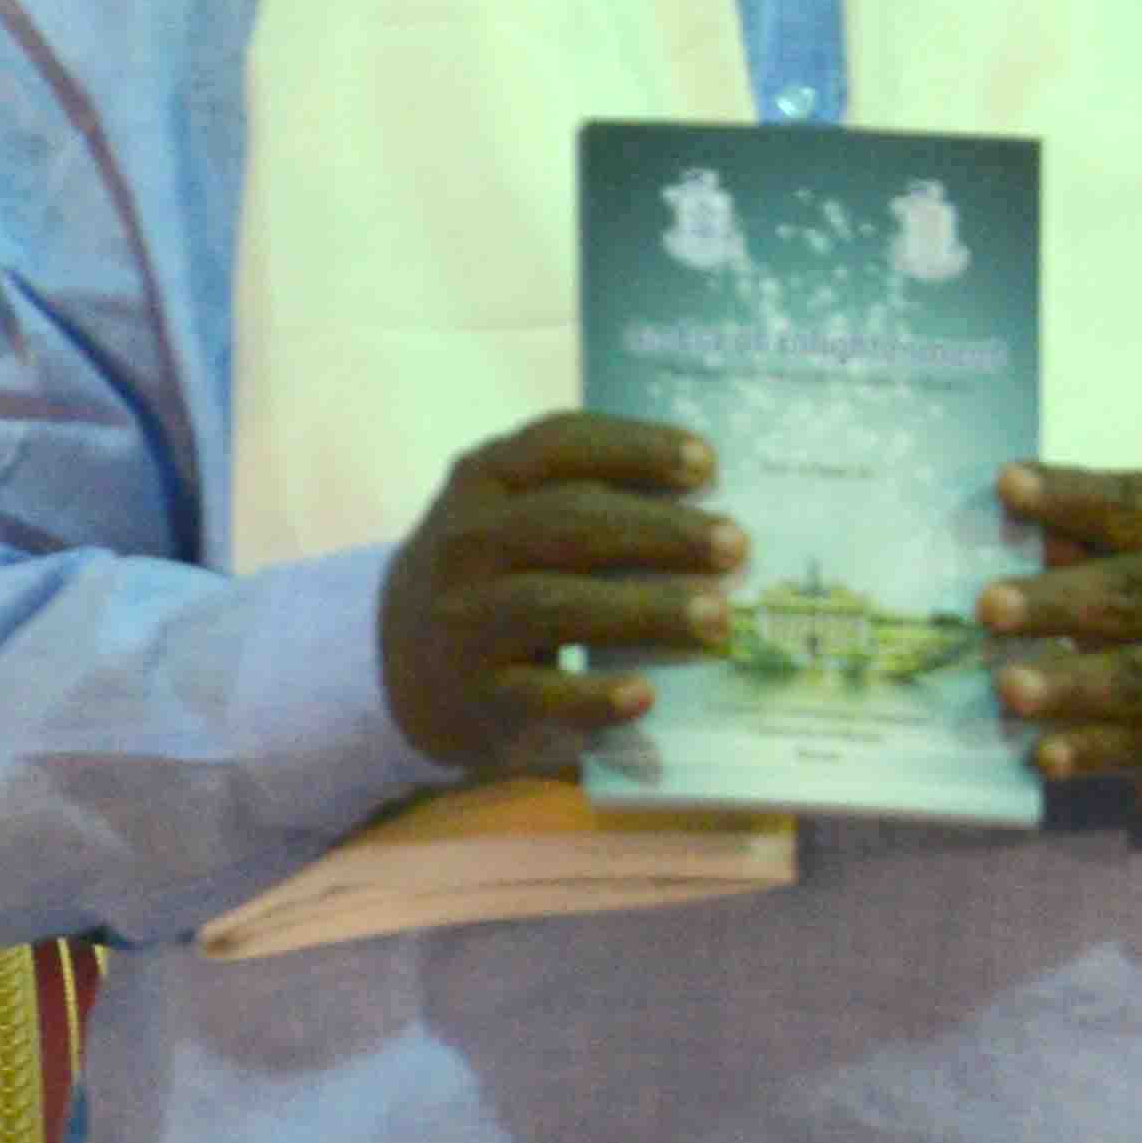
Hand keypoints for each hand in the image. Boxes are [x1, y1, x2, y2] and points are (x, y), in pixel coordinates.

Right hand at [375, 413, 739, 776]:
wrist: (404, 661)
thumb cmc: (505, 571)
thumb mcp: (524, 517)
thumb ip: (598, 499)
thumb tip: (722, 512)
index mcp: (487, 479)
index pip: (558, 445)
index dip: (633, 448)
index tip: (707, 465)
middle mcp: (467, 542)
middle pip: (567, 524)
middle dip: (660, 532)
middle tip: (736, 545)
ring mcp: (463, 619)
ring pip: (553, 604)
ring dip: (644, 608)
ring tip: (718, 617)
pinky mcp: (473, 693)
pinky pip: (536, 695)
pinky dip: (593, 697)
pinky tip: (645, 697)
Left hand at [986, 465, 1141, 821]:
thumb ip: (1084, 543)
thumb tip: (995, 525)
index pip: (1136, 504)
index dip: (1072, 498)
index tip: (1008, 487)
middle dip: (1062, 601)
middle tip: (990, 607)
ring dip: (1074, 684)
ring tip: (1010, 689)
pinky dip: (1093, 750)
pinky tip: (1046, 755)